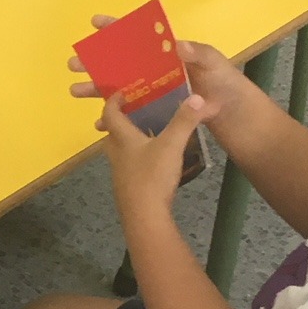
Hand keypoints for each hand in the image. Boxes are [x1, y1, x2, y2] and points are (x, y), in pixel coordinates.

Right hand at [70, 23, 250, 113]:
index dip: (117, 28)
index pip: (140, 37)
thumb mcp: (217, 65)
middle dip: (95, 62)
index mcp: (169, 55)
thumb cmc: (229, 87)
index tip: (95, 24)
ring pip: (119, 88)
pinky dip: (113, 119)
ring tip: (75, 92)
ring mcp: (157, 93)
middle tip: (73, 65)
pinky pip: (129, 114)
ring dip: (96, 89)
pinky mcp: (158, 114)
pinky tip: (99, 125)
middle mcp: (158, 72)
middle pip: (120, 63)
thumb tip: (175, 44)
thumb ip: (198, 54)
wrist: (240, 120)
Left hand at [99, 91, 210, 221]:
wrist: (143, 217)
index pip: (110, 114)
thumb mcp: (172, 145)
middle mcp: (116, 154)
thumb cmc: (153, 177)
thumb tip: (197, 96)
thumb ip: (184, 121)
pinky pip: (129, 167)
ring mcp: (120, 173)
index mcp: (123, 139)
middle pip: (111, 133)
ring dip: (128, 141)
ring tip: (145, 134)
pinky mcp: (128, 188)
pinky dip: (137, 158)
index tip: (121, 92)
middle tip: (132, 112)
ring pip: (119, 151)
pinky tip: (152, 162)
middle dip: (118, 121)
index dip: (112, 101)